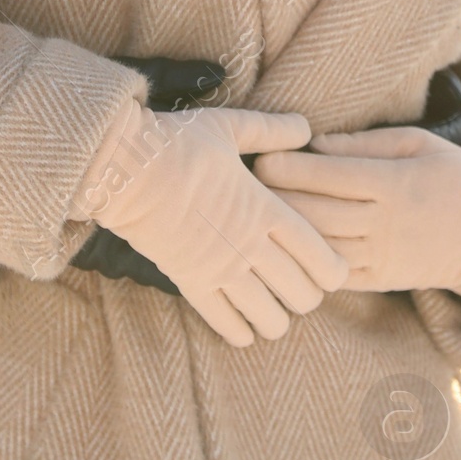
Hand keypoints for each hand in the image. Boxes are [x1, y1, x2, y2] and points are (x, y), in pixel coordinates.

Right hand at [71, 99, 349, 347]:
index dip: (334, 273)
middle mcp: (251, 246)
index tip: (333, 273)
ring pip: (269, 317)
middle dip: (307, 297)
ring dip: (276, 319)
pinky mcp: (191, 283)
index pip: (319, 256)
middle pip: (301, 294)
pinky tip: (244, 329)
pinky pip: (226, 323)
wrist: (126, 168)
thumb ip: (271, 130)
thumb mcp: (230, 128)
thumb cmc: (178, 143)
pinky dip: (240, 332)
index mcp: (266, 209)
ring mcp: (221, 269)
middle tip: (300, 289)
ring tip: (272, 310)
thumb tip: (306, 127)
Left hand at [252, 126, 460, 297]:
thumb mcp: (418, 144)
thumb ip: (366, 144)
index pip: (335, 177)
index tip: (262, 157)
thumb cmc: (450, 175)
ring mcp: (384, 257)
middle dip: (280, 199)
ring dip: (287, 232)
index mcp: (397, 184)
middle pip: (322, 213)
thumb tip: (316, 143)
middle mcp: (388, 224)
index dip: (295, 168)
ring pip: (324, 246)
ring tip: (255, 215)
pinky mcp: (381, 281)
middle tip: (245, 184)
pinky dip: (306, 262)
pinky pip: (336, 274)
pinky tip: (281, 248)